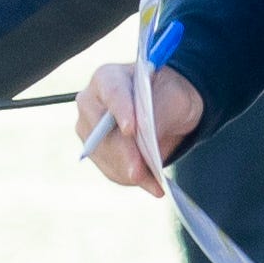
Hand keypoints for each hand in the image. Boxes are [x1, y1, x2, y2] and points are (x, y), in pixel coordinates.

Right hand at [75, 61, 203, 195]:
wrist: (169, 111)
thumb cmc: (169, 96)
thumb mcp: (173, 98)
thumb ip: (158, 111)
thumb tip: (147, 133)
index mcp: (108, 78)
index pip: (112, 94)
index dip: (121, 111)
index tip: (131, 129)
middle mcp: (91, 104)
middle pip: (101, 131)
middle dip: (123, 152)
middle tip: (139, 171)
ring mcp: (90, 131)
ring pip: (105, 156)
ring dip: (129, 171)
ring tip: (155, 183)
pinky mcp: (98, 154)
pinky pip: (112, 170)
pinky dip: (134, 180)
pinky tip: (152, 184)